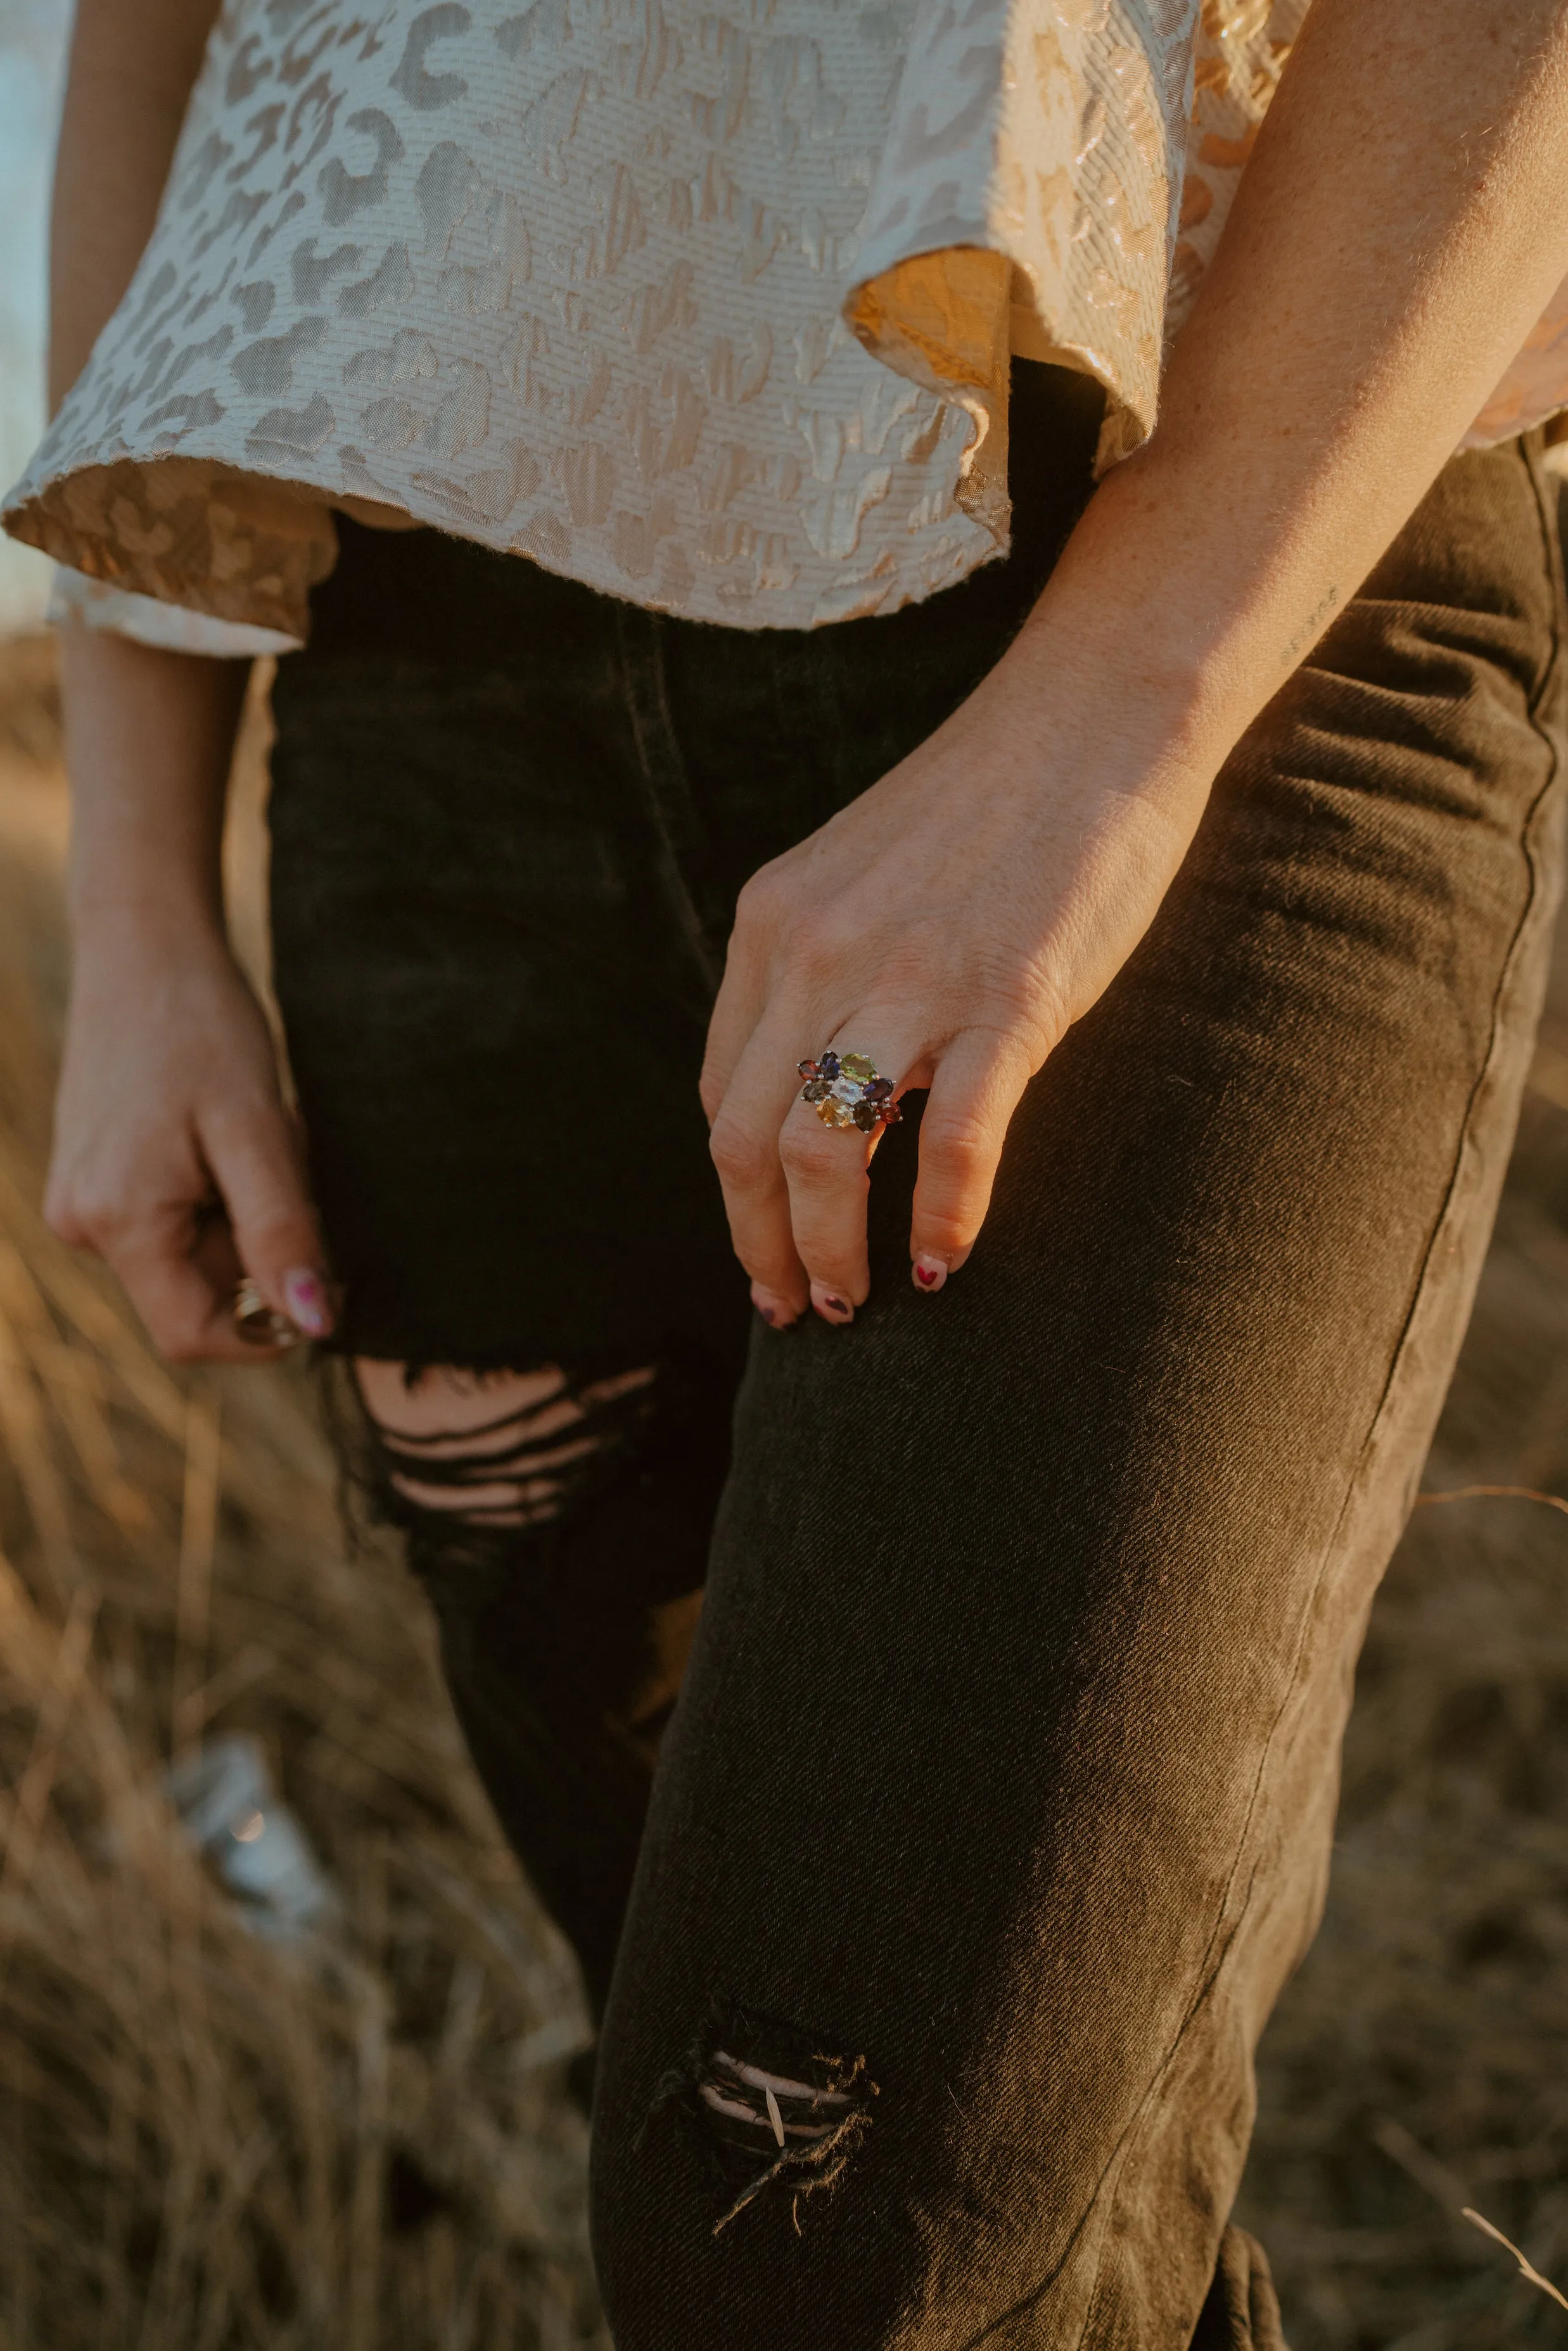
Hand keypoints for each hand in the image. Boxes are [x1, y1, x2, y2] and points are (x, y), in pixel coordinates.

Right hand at [46, 920, 331, 1361]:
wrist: (145, 945)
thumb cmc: (203, 1026)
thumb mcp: (261, 1132)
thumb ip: (282, 1233)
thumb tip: (313, 1325)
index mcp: (116, 1221)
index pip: (192, 1334)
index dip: (266, 1329)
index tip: (321, 1276)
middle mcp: (83, 1225)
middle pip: (194, 1294)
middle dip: (256, 1249)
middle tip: (278, 1162)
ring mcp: (81, 1201)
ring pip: (188, 1255)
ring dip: (238, 1216)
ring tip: (245, 1136)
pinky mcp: (93, 1179)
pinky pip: (168, 1219)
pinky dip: (213, 1192)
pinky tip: (218, 1131)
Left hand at [701, 623, 1212, 1325]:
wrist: (1097, 714)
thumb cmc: (989, 803)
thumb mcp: (859, 874)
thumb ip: (823, 970)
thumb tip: (820, 1089)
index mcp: (773, 922)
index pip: (724, 1092)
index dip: (737, 1189)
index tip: (764, 1243)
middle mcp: (819, 951)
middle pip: (748, 1142)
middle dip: (762, 1246)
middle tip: (793, 1309)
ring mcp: (912, 977)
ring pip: (825, 1153)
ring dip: (829, 1252)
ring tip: (853, 1302)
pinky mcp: (1011, 996)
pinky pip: (952, 1140)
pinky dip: (940, 1218)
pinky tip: (944, 1259)